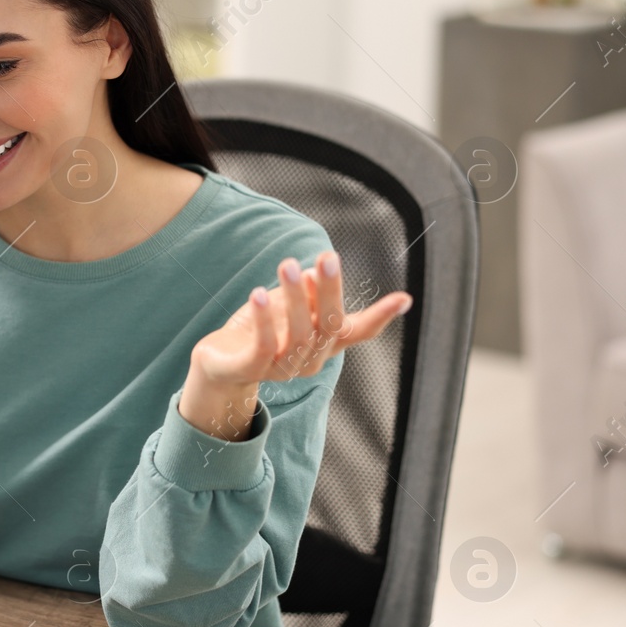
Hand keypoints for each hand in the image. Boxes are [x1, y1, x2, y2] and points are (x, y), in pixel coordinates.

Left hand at [179, 250, 410, 439]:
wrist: (221, 363)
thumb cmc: (264, 329)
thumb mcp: (291, 306)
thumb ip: (308, 294)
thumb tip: (315, 272)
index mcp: (325, 343)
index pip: (358, 331)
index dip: (381, 317)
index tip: (404, 298)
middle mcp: (311, 359)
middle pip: (328, 324)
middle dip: (329, 289)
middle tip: (326, 256)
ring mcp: (282, 369)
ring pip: (298, 334)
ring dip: (295, 298)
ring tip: (288, 266)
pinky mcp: (251, 369)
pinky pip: (262, 347)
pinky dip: (263, 320)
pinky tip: (258, 294)